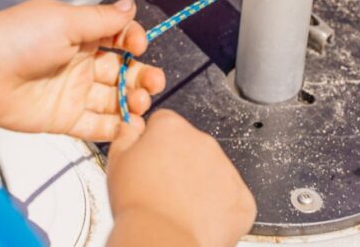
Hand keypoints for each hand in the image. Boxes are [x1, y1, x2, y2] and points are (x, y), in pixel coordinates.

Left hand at [0, 0, 164, 140]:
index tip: (138, 46)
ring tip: (139, 103)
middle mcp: (80, 62)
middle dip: (142, 76)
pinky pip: (95, 127)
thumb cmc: (15, 37)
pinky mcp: (63, 119)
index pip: (119, 38)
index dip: (134, 42)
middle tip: (153, 82)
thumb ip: (102, 20)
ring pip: (113, 99)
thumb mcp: (65, 21)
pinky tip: (129, 126)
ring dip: (132, 102)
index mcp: (81, 34)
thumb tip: (131, 5)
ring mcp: (73, 92)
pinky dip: (115, 128)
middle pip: (122, 71)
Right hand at [106, 111, 255, 246]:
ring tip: (179, 210)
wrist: (161, 240)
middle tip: (163, 192)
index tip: (151, 161)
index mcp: (173, 129)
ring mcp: (227, 170)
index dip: (155, 144)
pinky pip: (231, 200)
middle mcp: (204, 143)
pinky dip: (219, 211)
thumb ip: (126, 136)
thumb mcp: (118, 162)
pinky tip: (199, 221)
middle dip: (181, 165)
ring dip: (201, 187)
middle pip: (192, 148)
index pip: (166, 123)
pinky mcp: (242, 198)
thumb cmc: (138, 206)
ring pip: (214, 173)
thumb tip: (131, 125)